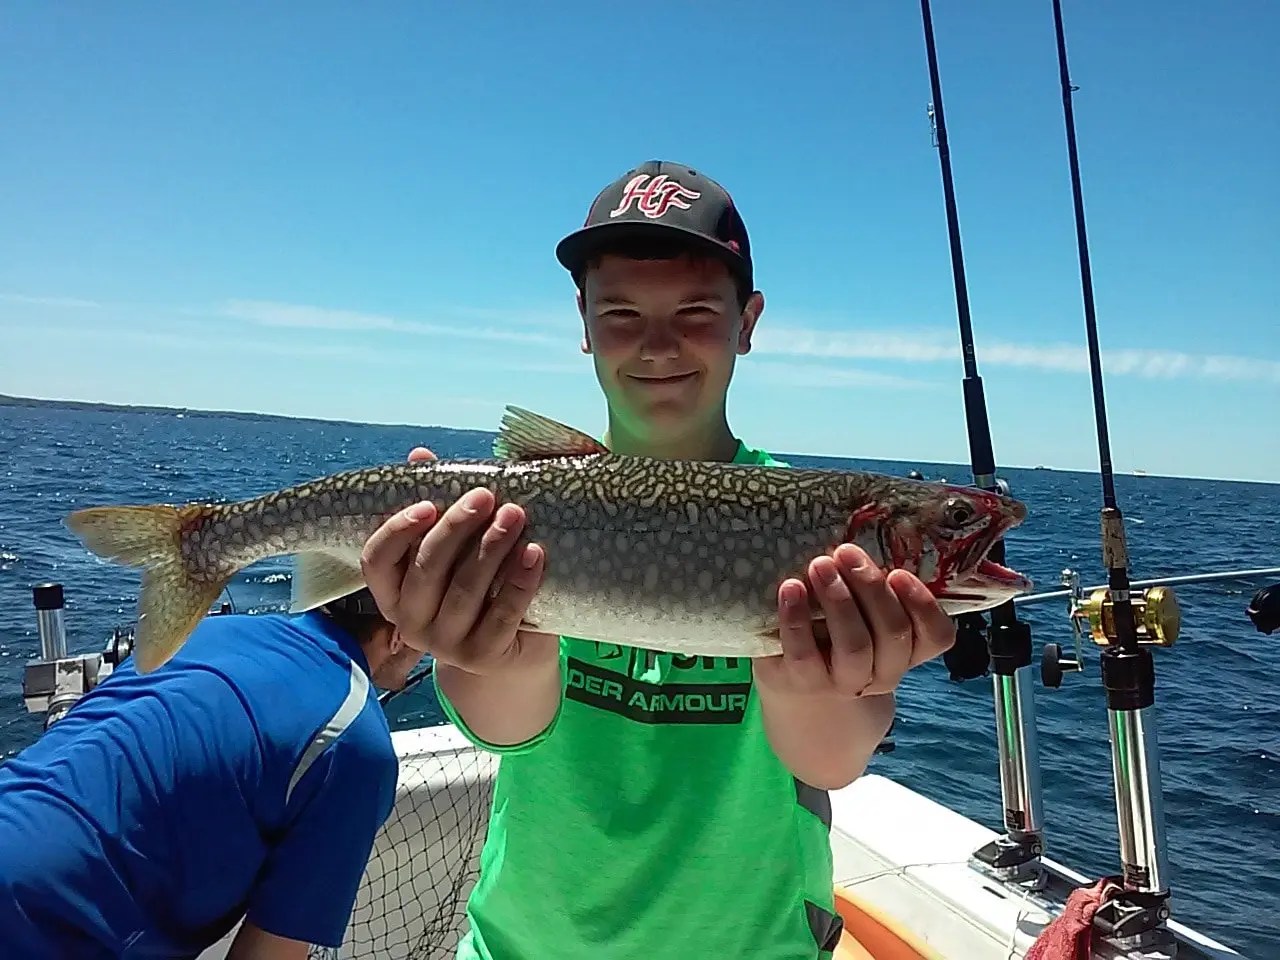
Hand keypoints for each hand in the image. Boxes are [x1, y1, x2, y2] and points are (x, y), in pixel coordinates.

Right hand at [359, 445, 556, 676]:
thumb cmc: (478, 588)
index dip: (397, 532)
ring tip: (516, 515)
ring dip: (492, 548)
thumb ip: (436, 507)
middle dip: (456, 528)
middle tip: (486, 496)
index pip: (377, 561)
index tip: (429, 503)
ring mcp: (445, 645)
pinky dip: (520, 582)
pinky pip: (502, 615)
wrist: (512, 652)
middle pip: (427, 570)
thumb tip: (419, 455)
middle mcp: (410, 622)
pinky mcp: (483, 657)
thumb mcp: (455, 550)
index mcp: (393, 592)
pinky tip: (534, 553)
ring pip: (466, 591)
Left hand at [753, 544, 954, 699]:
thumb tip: (869, 535)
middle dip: (871, 588)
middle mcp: (881, 672)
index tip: (899, 572)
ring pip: (855, 646)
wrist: (801, 698)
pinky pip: (803, 653)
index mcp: (905, 652)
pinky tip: (790, 588)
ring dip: (839, 601)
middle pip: (892, 634)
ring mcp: (841, 682)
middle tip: (846, 552)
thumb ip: (873, 592)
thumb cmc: (836, 641)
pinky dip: (797, 618)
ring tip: (819, 565)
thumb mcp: (864, 621)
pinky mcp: (799, 682)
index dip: (923, 605)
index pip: (936, 636)